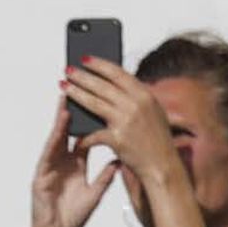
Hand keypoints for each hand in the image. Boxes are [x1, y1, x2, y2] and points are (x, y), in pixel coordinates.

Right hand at [28, 98, 121, 226]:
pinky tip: (60, 125)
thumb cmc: (74, 216)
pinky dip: (55, 138)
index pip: (84, 137)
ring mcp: (51, 165)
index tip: (100, 104)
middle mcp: (63, 161)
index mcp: (76, 164)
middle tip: (81, 89)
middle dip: (75, 112)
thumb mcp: (95, 193)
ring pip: (58, 137)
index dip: (91, 122)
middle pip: (69, 131)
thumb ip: (106, 176)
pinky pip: (49, 152)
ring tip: (68, 97)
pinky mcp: (41, 173)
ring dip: (62, 118)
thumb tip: (120, 159)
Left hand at [62, 58, 182, 185]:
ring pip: (93, 102)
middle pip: (102, 85)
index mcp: (146, 96)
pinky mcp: (117, 139)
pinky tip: (72, 127)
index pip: (118, 73)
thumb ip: (137, 98)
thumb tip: (112, 85)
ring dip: (75, 92)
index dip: (99, 64)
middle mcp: (136, 105)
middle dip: (82, 76)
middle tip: (68, 70)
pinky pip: (94, 132)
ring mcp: (126, 121)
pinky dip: (82, 133)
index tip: (85, 59)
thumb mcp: (154, 112)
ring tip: (64, 85)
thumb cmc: (158, 141)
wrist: (163, 167)